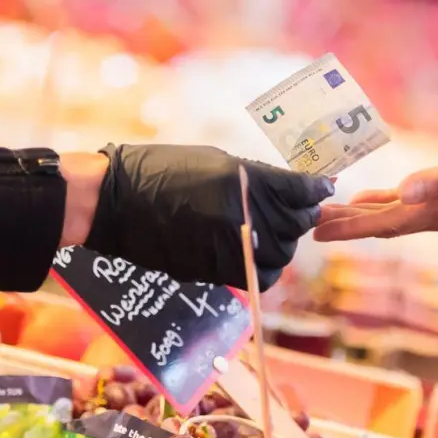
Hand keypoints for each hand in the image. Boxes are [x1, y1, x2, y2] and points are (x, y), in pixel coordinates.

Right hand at [86, 144, 332, 288]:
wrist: (113, 202)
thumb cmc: (159, 171)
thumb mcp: (212, 161)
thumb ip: (253, 177)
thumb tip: (290, 188)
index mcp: (241, 179)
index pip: (297, 190)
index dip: (315, 191)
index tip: (324, 189)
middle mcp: (240, 213)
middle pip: (294, 224)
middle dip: (301, 217)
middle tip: (300, 210)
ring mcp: (227, 245)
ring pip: (280, 254)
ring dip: (283, 244)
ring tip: (273, 232)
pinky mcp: (213, 269)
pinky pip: (256, 276)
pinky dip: (262, 268)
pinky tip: (255, 256)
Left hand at [313, 128, 437, 241]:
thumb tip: (404, 193)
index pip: (387, 222)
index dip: (350, 227)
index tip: (316, 229)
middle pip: (386, 224)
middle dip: (348, 226)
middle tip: (309, 226)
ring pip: (398, 217)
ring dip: (365, 218)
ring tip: (333, 216)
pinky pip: (415, 205)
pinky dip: (390, 204)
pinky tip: (380, 199)